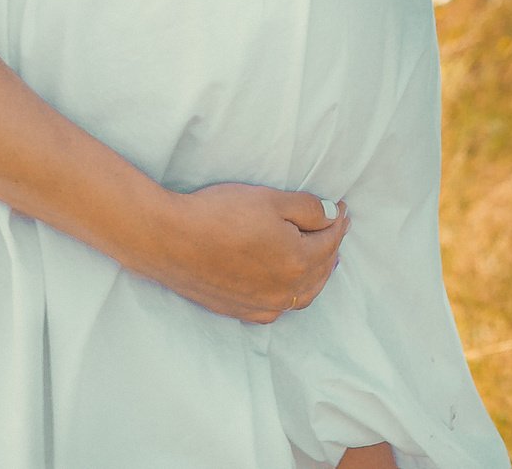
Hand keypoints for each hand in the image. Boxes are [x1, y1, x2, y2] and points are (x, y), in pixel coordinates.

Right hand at [141, 183, 349, 322]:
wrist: (169, 240)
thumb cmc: (219, 215)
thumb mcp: (271, 199)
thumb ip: (308, 209)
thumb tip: (331, 216)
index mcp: (297, 262)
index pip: (330, 240)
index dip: (338, 220)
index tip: (342, 207)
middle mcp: (284, 292)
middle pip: (321, 270)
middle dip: (331, 246)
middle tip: (335, 227)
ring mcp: (262, 306)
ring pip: (303, 295)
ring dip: (316, 274)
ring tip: (321, 257)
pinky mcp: (241, 311)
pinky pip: (278, 308)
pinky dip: (292, 295)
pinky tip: (289, 285)